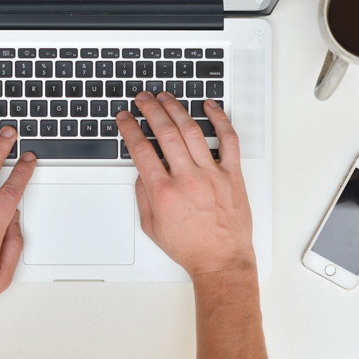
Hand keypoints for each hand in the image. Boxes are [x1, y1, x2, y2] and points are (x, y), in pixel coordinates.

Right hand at [116, 92, 254, 277]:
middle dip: (150, 110)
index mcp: (164, 192)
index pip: (141, 149)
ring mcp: (212, 174)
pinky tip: (209, 107)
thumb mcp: (151, 226)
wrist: (221, 261)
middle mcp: (187, 179)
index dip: (130, 129)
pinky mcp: (232, 174)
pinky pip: (228, 140)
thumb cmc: (190, 247)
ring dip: (176, 109)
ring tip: (166, 97)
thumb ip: (143, 195)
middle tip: (143, 99)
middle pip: (165, 133)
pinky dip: (219, 119)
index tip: (125, 118)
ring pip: (191, 131)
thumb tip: (142, 171)